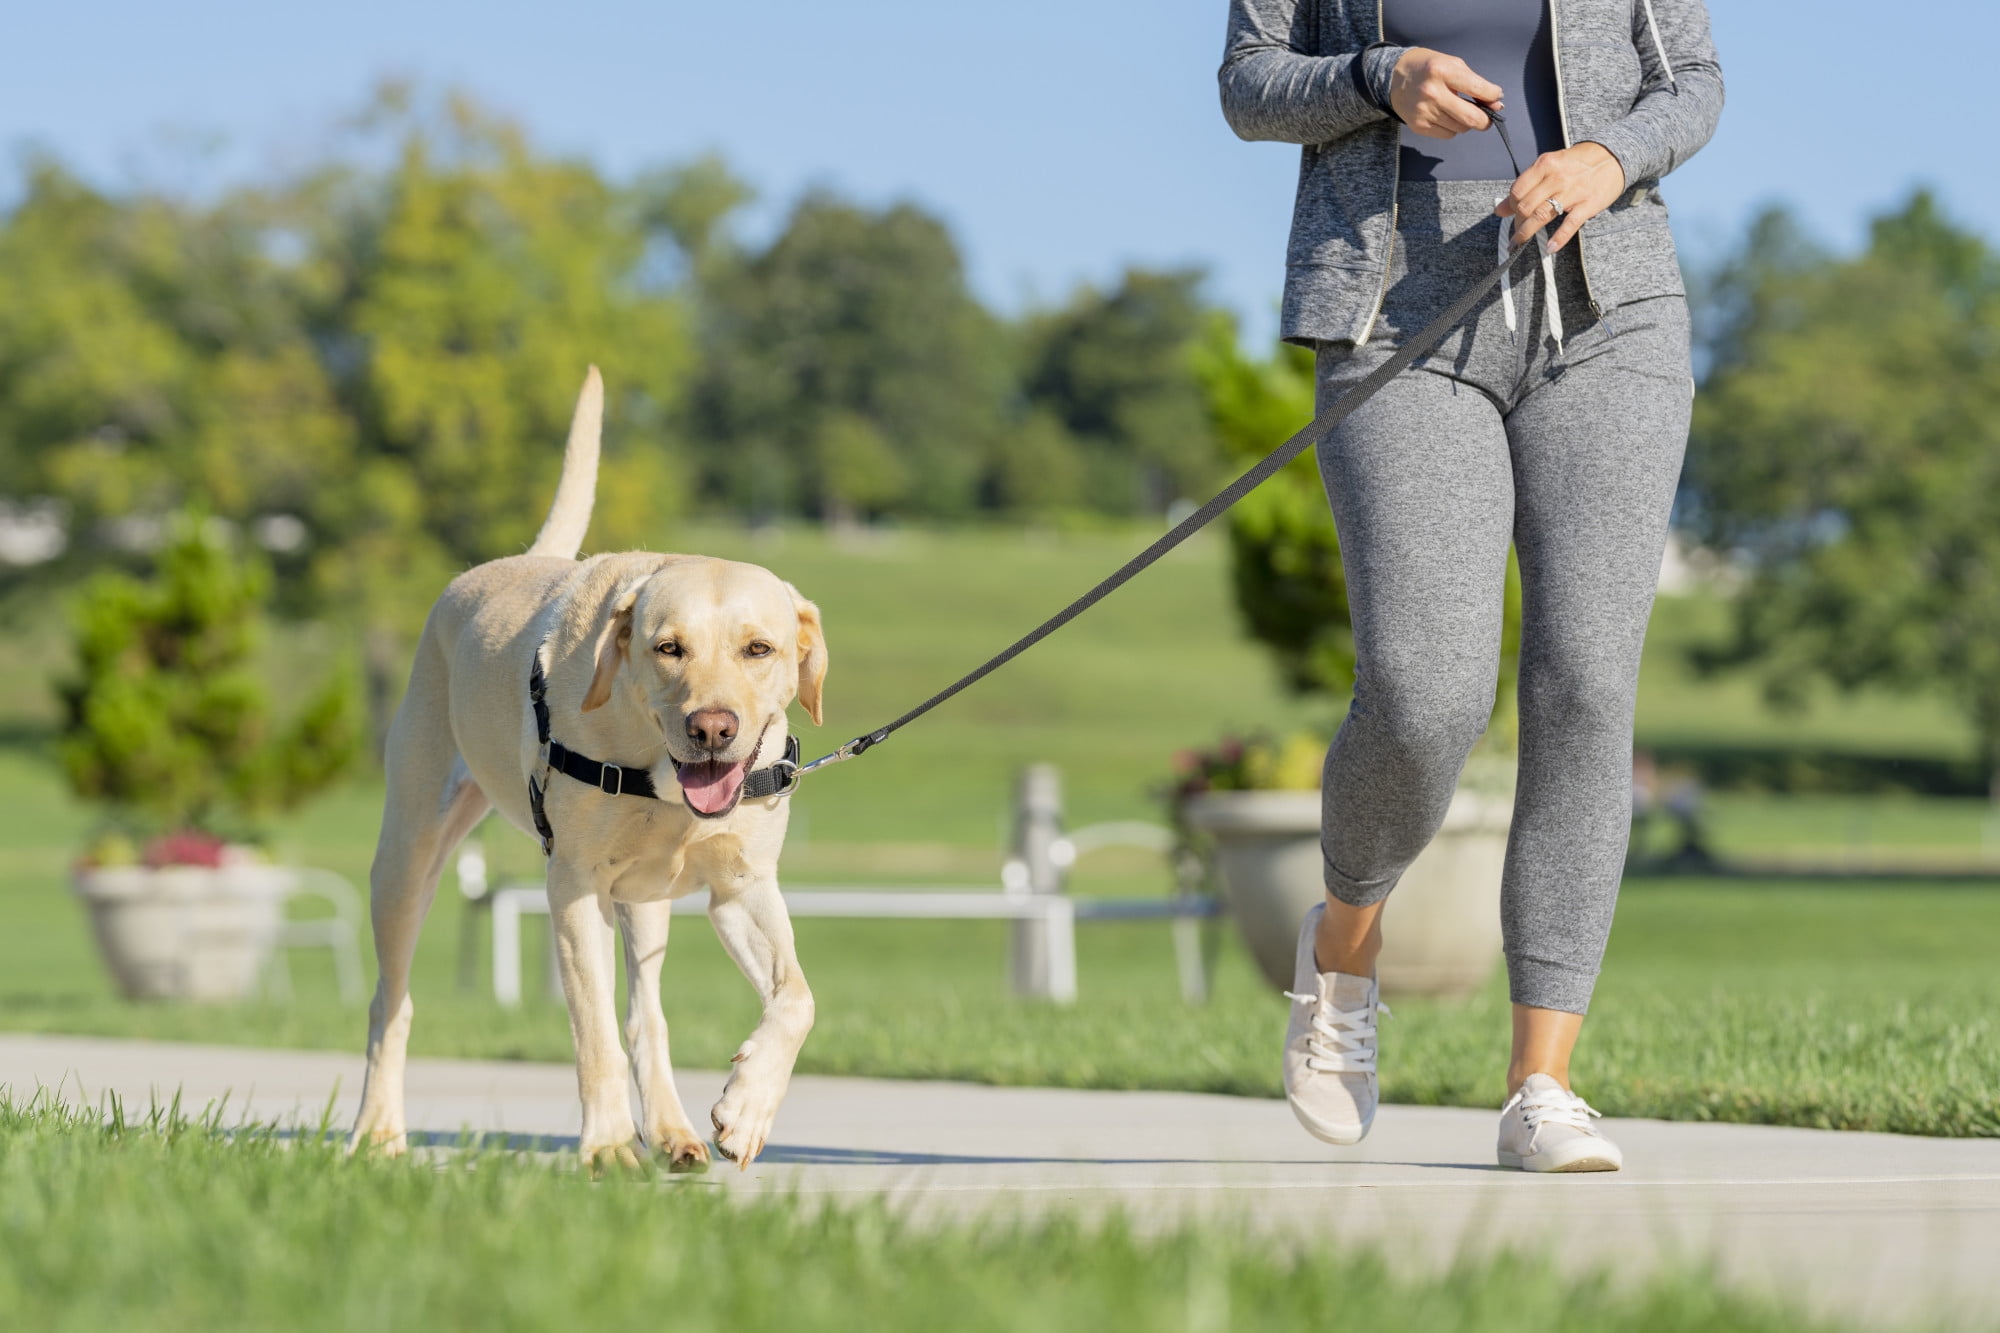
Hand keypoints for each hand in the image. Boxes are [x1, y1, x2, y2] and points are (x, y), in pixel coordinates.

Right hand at [1388, 48, 1503, 137]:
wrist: (1393, 77)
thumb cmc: (1428, 68)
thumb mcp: (1452, 64)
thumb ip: (1474, 83)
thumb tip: (1496, 104)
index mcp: (1443, 71)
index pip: (1479, 89)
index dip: (1493, 95)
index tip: (1495, 96)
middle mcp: (1432, 93)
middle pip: (1471, 118)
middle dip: (1485, 120)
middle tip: (1487, 117)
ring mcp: (1424, 112)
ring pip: (1461, 128)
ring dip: (1466, 122)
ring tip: (1459, 110)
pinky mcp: (1419, 126)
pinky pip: (1448, 134)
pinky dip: (1452, 127)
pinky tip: (1445, 116)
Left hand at [1496, 142, 1626, 251]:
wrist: (1614, 156)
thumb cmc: (1579, 162)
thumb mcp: (1551, 165)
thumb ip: (1527, 184)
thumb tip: (1500, 208)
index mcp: (1545, 164)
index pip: (1517, 190)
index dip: (1510, 206)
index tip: (1510, 214)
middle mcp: (1557, 177)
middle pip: (1526, 206)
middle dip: (1517, 222)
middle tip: (1517, 231)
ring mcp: (1573, 192)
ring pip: (1541, 216)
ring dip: (1526, 233)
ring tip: (1519, 243)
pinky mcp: (1588, 204)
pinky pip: (1569, 225)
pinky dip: (1558, 239)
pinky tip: (1550, 248)